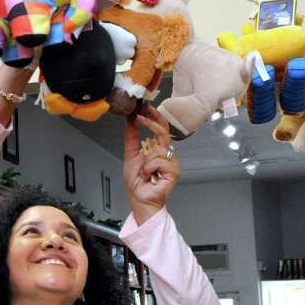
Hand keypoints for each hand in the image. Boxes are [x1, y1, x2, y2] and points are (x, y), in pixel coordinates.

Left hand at [123, 108, 180, 223]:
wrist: (138, 198)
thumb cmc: (136, 182)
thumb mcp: (130, 155)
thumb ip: (132, 137)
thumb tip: (130, 120)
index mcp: (158, 150)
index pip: (161, 129)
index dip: (156, 117)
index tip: (147, 107)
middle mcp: (167, 155)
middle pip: (164, 133)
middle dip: (151, 123)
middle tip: (140, 117)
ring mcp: (172, 163)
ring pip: (158, 149)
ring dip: (145, 161)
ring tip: (144, 173)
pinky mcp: (174, 171)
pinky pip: (160, 161)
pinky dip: (150, 169)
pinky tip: (150, 177)